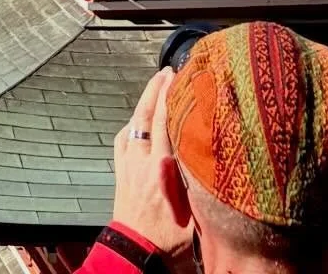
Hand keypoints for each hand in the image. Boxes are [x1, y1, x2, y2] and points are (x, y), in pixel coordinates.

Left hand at [111, 69, 194, 262]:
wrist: (136, 255)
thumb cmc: (169, 241)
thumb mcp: (193, 213)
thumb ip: (196, 182)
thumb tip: (207, 158)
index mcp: (161, 168)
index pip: (164, 122)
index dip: (169, 96)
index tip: (176, 76)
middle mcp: (141, 161)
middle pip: (145, 116)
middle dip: (154, 91)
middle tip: (165, 72)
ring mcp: (127, 165)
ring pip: (132, 125)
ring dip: (142, 105)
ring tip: (154, 89)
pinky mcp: (119, 173)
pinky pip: (122, 141)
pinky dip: (130, 126)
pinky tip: (136, 123)